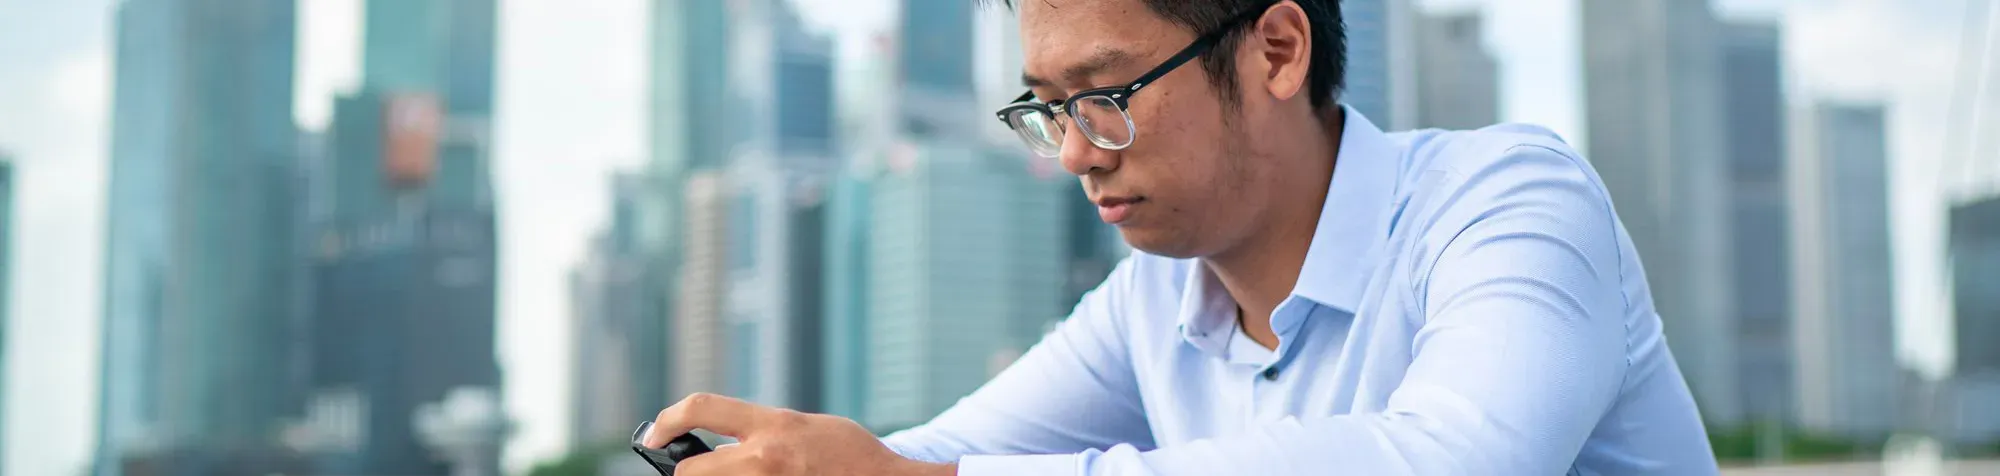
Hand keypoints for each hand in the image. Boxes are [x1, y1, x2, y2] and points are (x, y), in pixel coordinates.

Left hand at [644, 393, 956, 475]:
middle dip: (689, 472)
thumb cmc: (849, 453)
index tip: (654, 435)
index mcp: (773, 425)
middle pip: (691, 471)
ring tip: (742, 474)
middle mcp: (765, 459)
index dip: (667, 420)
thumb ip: (764, 430)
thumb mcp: (804, 426)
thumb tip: (724, 444)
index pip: (702, 408)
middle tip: (697, 470)